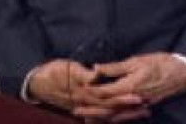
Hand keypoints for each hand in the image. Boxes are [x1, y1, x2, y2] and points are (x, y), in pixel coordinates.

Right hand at [27, 59, 144, 120]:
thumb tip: (94, 74)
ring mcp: (84, 108)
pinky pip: (102, 117)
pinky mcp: (85, 109)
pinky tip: (130, 116)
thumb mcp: (67, 68)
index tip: (138, 96)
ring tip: (145, 112)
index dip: (122, 98)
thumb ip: (82, 73)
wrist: (38, 83)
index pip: (107, 98)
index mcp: (82, 93)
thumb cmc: (54, 72)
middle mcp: (84, 104)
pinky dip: (116, 117)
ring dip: (126, 115)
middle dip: (128, 109)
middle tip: (146, 106)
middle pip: (110, 109)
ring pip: (108, 115)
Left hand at [73, 53, 185, 120]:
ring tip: (85, 117)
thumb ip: (116, 67)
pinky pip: (125, 118)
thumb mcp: (139, 61)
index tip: (78, 88)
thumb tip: (96, 68)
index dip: (89, 91)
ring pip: (114, 116)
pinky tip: (106, 119)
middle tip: (75, 109)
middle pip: (105, 108)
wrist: (185, 74)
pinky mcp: (144, 109)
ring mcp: (138, 107)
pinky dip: (113, 119)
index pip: (103, 92)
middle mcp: (131, 100)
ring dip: (98, 117)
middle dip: (89, 109)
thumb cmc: (163, 64)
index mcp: (129, 86)